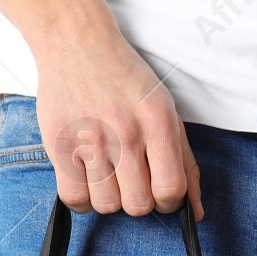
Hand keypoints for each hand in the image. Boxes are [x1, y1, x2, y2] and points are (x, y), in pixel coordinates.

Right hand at [34, 31, 203, 218]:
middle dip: (138, 201)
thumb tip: (196, 212)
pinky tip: (86, 183)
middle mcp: (126, 132)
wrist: (77, 43)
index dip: (169, 203)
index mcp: (158, 122)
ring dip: (109, 200)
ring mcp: (90, 139)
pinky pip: (73, 198)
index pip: (171, 189)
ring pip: (106, 205)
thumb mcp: (165, 111)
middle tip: (131, 182)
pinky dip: (81, 201)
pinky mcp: (60, 145)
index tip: (161, 195)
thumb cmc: (125, 80)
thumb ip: (185, 162)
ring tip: (107, 177)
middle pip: (138, 204)